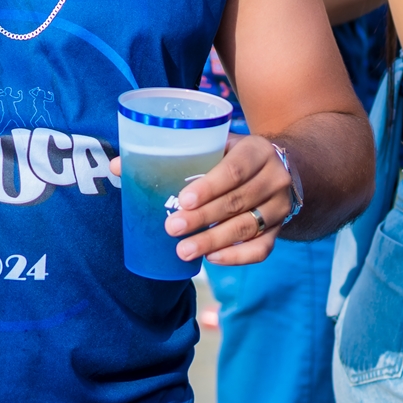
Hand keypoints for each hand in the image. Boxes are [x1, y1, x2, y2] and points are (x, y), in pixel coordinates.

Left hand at [110, 134, 291, 266]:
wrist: (283, 166)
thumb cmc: (234, 155)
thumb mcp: (215, 144)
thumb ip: (174, 152)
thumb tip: (119, 167)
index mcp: (257, 149)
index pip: (234, 169)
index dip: (209, 186)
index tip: (183, 200)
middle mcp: (275, 178)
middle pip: (237, 201)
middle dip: (202, 218)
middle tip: (171, 228)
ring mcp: (281, 206)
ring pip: (247, 227)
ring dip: (213, 241)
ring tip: (183, 251)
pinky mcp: (281, 229)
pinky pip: (262, 248)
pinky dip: (236, 256)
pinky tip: (211, 259)